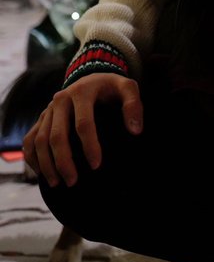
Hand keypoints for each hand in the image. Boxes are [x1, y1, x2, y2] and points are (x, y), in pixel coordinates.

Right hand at [23, 73, 142, 187]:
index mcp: (82, 92)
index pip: (83, 123)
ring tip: (57, 183)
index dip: (90, 145)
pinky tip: (41, 174)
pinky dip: (32, 157)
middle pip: (57, 135)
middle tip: (73, 182)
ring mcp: (48, 109)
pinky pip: (30, 139)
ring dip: (46, 164)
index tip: (96, 166)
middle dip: (63, 161)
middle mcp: (60, 99)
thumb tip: (135, 131)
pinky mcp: (41, 118)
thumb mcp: (127, 88)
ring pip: (39, 140)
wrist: (91, 77)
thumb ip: (134, 105)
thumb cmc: (112, 88)